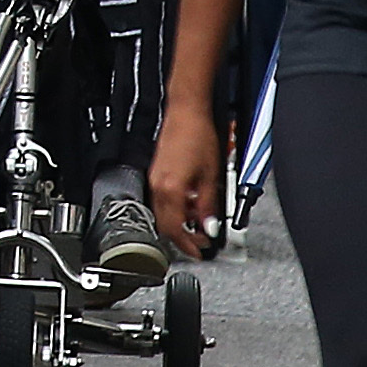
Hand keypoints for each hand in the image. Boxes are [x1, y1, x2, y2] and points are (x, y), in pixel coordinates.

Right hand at [149, 106, 223, 257]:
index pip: (176, 229)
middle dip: (182, 238)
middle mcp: (158, 186)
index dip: (188, 245)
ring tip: (198, 224)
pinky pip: (162, 200)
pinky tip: (190, 205)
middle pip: (165, 225)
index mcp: (171, 190)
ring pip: (162, 213)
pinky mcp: (156, 173)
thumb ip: (209, 207)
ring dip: (179, 223)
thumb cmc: (198, 137)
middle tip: (199, 243)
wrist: (186, 114)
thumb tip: (210, 227)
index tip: (199, 252)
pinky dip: (175, 209)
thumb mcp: (211, 177)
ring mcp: (155, 179)